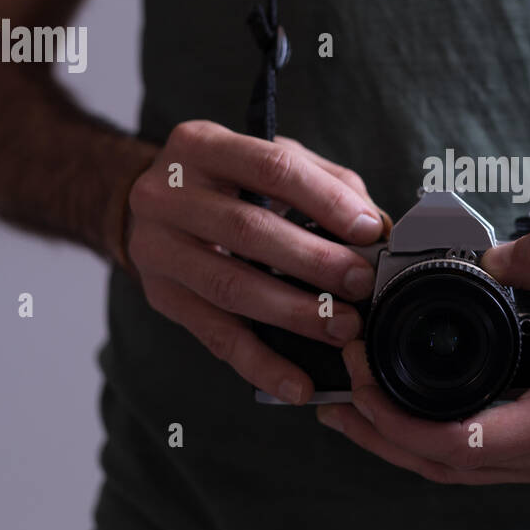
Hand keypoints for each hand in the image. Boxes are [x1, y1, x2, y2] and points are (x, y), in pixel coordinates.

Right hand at [124, 120, 388, 404]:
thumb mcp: (269, 161)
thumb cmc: (227, 181)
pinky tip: (296, 383)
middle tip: (360, 284)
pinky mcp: (162, 296)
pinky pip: (215, 336)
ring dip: (294, 313)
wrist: (153, 205)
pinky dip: (260, 364)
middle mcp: (167, 194)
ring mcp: (157, 248)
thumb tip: (377, 227)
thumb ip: (326, 184)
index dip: (325, 201)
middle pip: (248, 230)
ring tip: (341, 328)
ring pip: (230, 287)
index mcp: (201, 145)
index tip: (368, 230)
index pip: (272, 167)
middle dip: (314, 262)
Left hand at [317, 223, 529, 484]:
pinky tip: (396, 419)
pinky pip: (470, 463)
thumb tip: (490, 257)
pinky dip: (425, 446)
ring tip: (347, 411)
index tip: (362, 374)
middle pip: (441, 466)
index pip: (459, 440)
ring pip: (452, 472)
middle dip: (378, 433)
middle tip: (337, 392)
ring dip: (395, 445)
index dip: (396, 416)